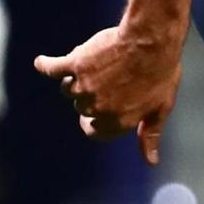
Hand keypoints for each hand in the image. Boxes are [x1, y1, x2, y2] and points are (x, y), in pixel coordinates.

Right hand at [34, 23, 181, 163]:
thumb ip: (149, 135)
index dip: (94, 121)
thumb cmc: (161, 73)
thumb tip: (151, 162)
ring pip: (69, 89)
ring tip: (97, 60)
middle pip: (81, 107)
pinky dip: (46, 65)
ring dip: (77, 78)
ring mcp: (84, 87)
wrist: (151, 41)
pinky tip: (42, 62)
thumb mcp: (161, 107)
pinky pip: (52, 69)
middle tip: (110, 74)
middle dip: (91, 94)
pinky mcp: (75, 64)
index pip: (93, 131)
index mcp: (117, 122)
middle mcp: (97, 108)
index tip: (95, 112)